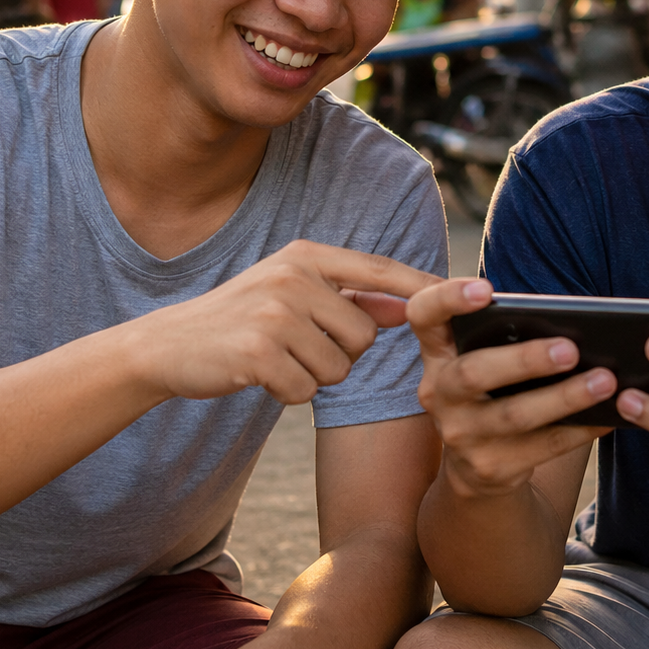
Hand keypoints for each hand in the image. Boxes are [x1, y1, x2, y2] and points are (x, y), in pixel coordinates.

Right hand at [131, 240, 440, 405]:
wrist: (167, 345)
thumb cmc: (241, 321)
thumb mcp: (293, 294)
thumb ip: (351, 298)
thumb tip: (413, 305)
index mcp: (307, 256)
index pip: (381, 271)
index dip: (428, 287)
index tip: (481, 292)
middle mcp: (294, 277)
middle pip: (365, 335)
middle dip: (340, 354)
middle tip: (296, 346)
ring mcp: (275, 312)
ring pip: (339, 367)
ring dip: (312, 375)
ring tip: (275, 358)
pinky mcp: (258, 351)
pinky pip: (306, 389)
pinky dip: (287, 393)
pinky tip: (258, 375)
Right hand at [406, 279, 613, 498]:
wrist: (476, 467)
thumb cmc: (492, 391)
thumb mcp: (481, 359)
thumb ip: (503, 335)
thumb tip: (569, 323)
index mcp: (437, 352)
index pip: (423, 315)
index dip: (448, 299)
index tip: (486, 290)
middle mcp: (439, 393)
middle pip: (474, 372)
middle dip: (525, 360)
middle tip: (571, 349)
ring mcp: (460, 435)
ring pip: (515, 415)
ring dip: (565, 397)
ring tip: (605, 380)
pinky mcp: (490, 467)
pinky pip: (542, 447)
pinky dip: (578, 429)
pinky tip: (606, 416)